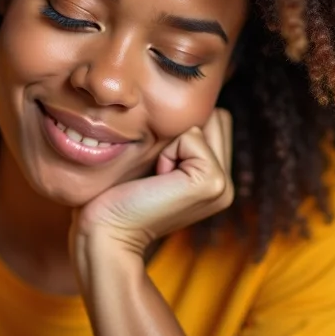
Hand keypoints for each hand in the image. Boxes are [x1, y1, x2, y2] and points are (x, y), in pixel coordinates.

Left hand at [72, 108, 233, 256]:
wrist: (107, 233)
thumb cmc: (118, 196)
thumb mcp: (156, 162)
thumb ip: (181, 140)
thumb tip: (191, 103)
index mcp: (217, 179)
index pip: (215, 120)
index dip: (179, 132)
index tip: (157, 169)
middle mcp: (227, 184)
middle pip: (215, 117)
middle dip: (179, 133)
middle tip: (157, 172)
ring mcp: (223, 186)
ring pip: (204, 122)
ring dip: (172, 142)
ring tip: (157, 177)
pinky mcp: (211, 183)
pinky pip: (191, 136)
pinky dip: (167, 152)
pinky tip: (157, 181)